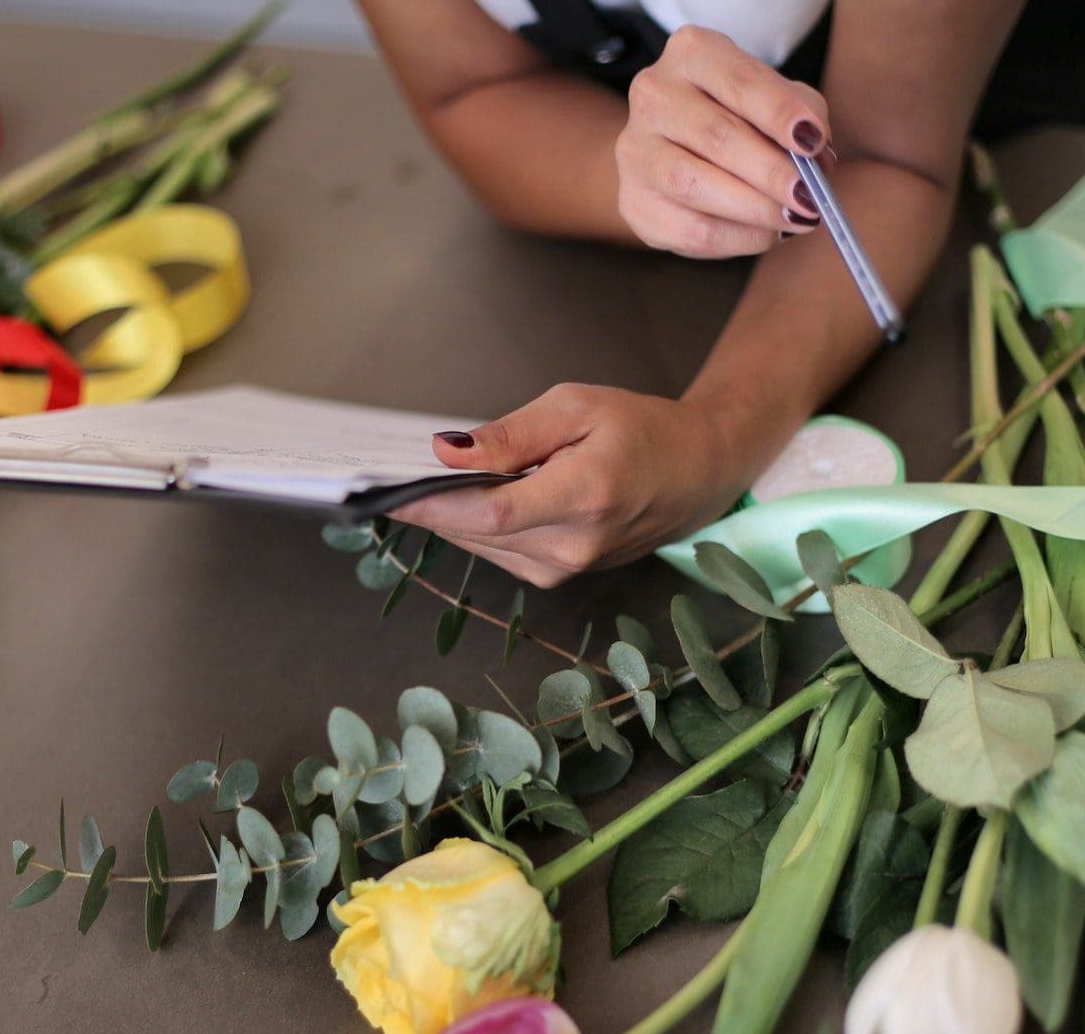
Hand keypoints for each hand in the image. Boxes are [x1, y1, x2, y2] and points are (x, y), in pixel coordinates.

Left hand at [389, 384, 761, 587]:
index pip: (490, 513)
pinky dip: (478, 526)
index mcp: (584, 496)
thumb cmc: (642, 430)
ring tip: (425, 482)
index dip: (433, 504)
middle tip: (387, 475)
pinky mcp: (563, 574)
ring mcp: (569, 568)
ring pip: (484, 545)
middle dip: (430, 506)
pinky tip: (472, 498)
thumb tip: (446, 452)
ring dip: (452, 516)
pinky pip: (501, 551)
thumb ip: (511, 434)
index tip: (386, 490)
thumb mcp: (577, 407)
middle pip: (478, 532)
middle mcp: (575, 545)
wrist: (698, 473)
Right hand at [616, 26, 831, 257]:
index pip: (739, 80)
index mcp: (692, 53)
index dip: (778, 111)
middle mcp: (654, 94)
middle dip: (770, 171)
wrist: (678, 149)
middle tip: (809, 197)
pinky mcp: (633, 201)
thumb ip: (803, 115)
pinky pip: (688, 229)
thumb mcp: (775, 98)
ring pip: (693, 185)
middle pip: (716, 135)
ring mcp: (635, 150)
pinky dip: (736, 238)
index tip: (812, 139)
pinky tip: (765, 234)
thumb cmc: (739, 117)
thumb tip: (816, 159)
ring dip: (753, 209)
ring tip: (794, 219)